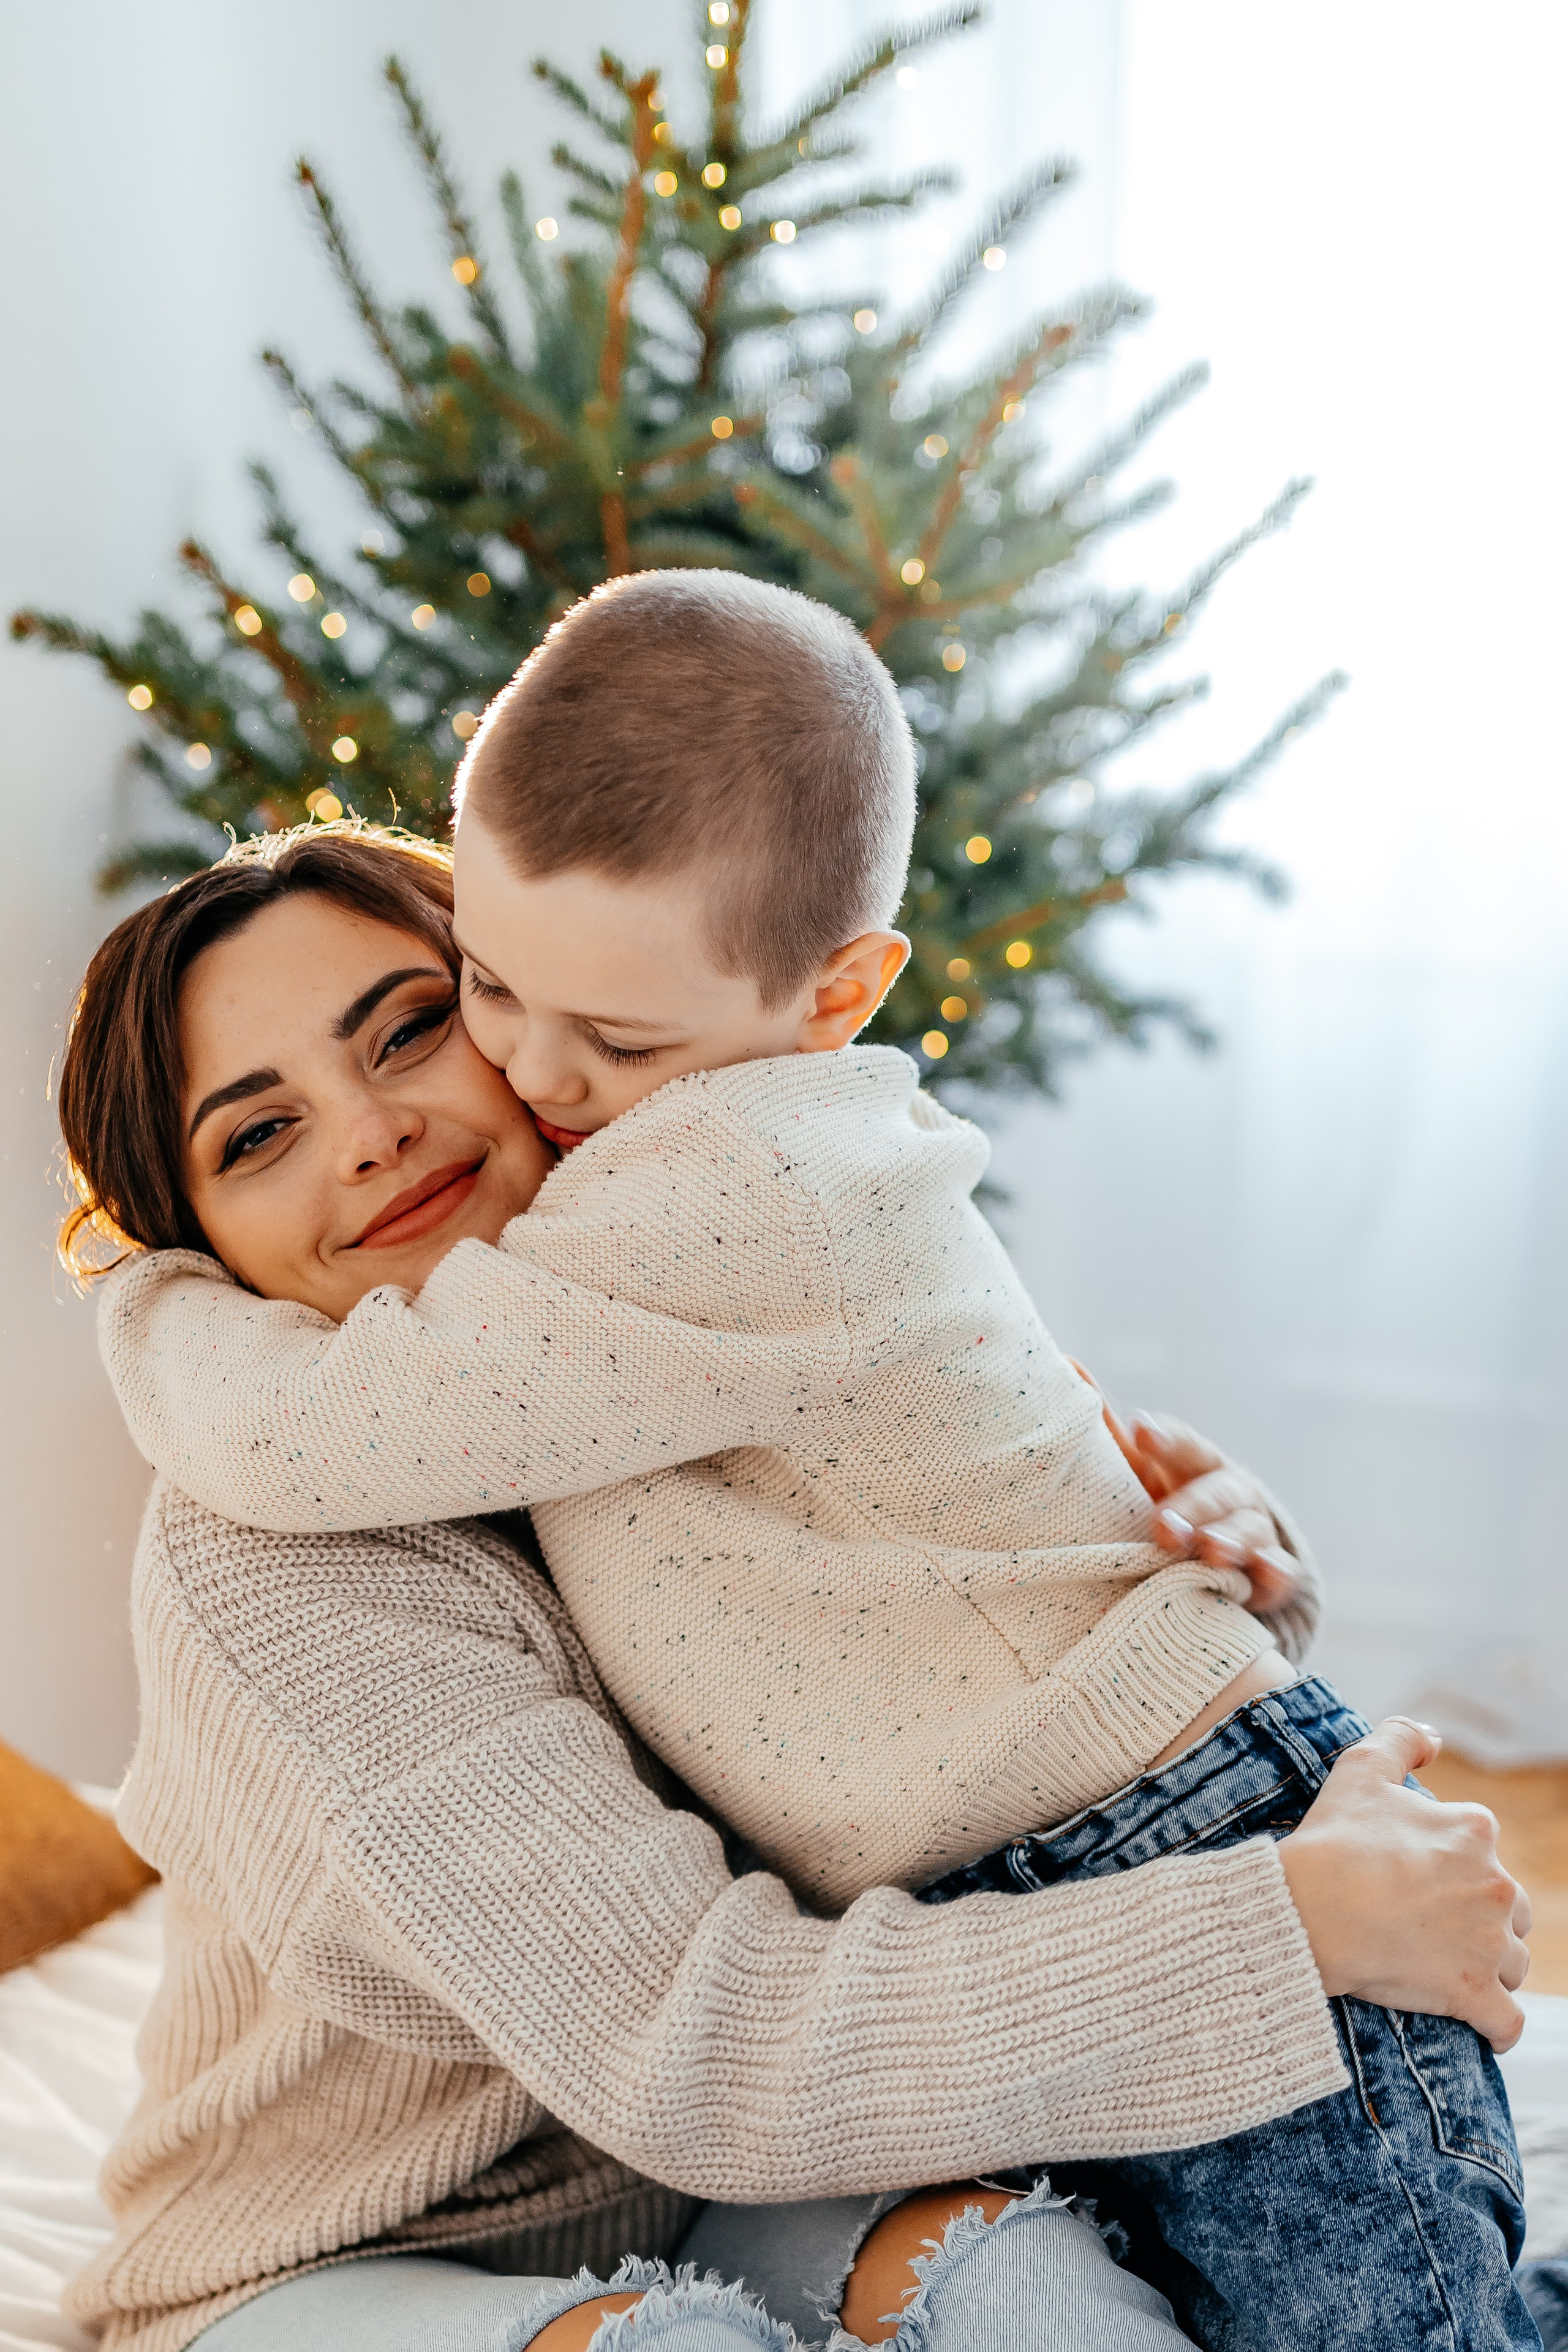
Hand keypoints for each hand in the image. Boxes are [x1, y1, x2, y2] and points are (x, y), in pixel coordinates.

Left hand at [1071, 1362, 1299, 1614]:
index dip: (1166, 1439)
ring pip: (1249, 1528)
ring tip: (1209, 1550)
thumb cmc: (1173, 1501)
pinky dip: (1272, 1570)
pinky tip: (1261, 1572)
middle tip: (1162, 1525)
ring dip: (1230, 1538)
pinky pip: (1278, 1570)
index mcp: (1197, 1463)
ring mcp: (1255, 1530)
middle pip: (1216, 1491)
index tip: (1141, 1432)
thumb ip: (1109, 1432)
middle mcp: (1231, 1492)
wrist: (1226, 1553)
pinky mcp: (1270, 1572)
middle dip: (1193, 1506)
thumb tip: (1069, 1362)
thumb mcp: (1142, 1472)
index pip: (1185, 1445)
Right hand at [1278, 1716, 1531, 2049]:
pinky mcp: (1473, 1992)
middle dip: (1483, 1920)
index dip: (1454, 1869)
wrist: (1309, 1908)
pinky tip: (1488, 2027)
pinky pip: (1508, 2021)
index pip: (1486, 1855)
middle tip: (1431, 1927)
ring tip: (1447, 1968)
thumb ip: (1402, 1739)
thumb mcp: (1361, 1768)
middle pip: (1511, 1911)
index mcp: (1475, 1831)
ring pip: (1513, 1962)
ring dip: (1490, 1968)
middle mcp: (1495, 1885)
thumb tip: (1436, 1737)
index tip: (1418, 1881)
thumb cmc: (1333, 1840)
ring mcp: (1488, 1942)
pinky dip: (1501, 2027)